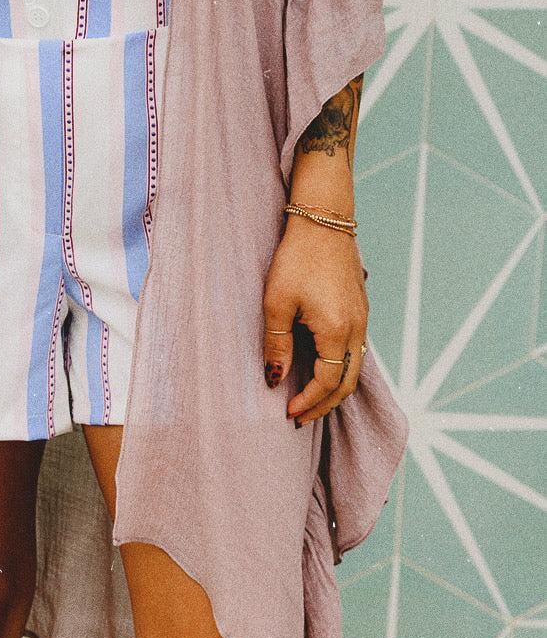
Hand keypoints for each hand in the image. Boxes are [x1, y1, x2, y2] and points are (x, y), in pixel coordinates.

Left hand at [261, 213, 367, 426]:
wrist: (323, 220)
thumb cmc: (297, 259)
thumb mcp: (277, 303)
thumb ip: (277, 344)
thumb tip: (275, 379)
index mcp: (338, 332)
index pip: (327, 383)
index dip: (308, 402)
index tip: (288, 413)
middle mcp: (357, 329)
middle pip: (347, 382)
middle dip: (324, 404)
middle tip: (301, 417)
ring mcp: (363, 318)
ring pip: (354, 368)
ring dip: (334, 389)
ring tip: (310, 400)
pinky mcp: (360, 308)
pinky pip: (355, 350)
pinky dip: (340, 369)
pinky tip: (322, 369)